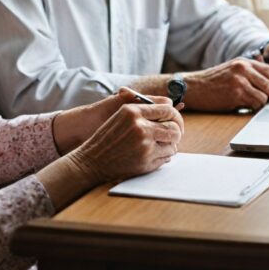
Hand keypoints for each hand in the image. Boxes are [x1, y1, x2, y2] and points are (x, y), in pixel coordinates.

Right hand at [66, 89, 183, 182]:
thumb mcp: (120, 116)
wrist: (91, 161)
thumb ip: (143, 111)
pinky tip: (155, 154)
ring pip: (173, 144)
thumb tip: (171, 107)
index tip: (175, 120)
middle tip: (174, 134)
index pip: (167, 109)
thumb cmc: (106, 138)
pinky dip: (164, 156)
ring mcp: (144, 145)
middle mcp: (140, 127)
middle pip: (174, 127)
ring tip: (162, 145)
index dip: (175, 115)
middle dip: (177, 131)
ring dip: (170, 145)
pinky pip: (167, 157)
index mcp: (133, 112)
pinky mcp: (146, 162)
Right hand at [184, 59, 268, 110]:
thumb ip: (248, 73)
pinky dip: (254, 108)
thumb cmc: (212, 82)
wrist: (193, 87)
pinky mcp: (236, 94)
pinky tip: (245, 107)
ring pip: (265, 96)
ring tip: (253, 105)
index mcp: (244, 62)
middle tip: (267, 102)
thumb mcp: (231, 70)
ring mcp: (240, 81)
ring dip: (262, 104)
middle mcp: (244, 69)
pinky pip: (256, 103)